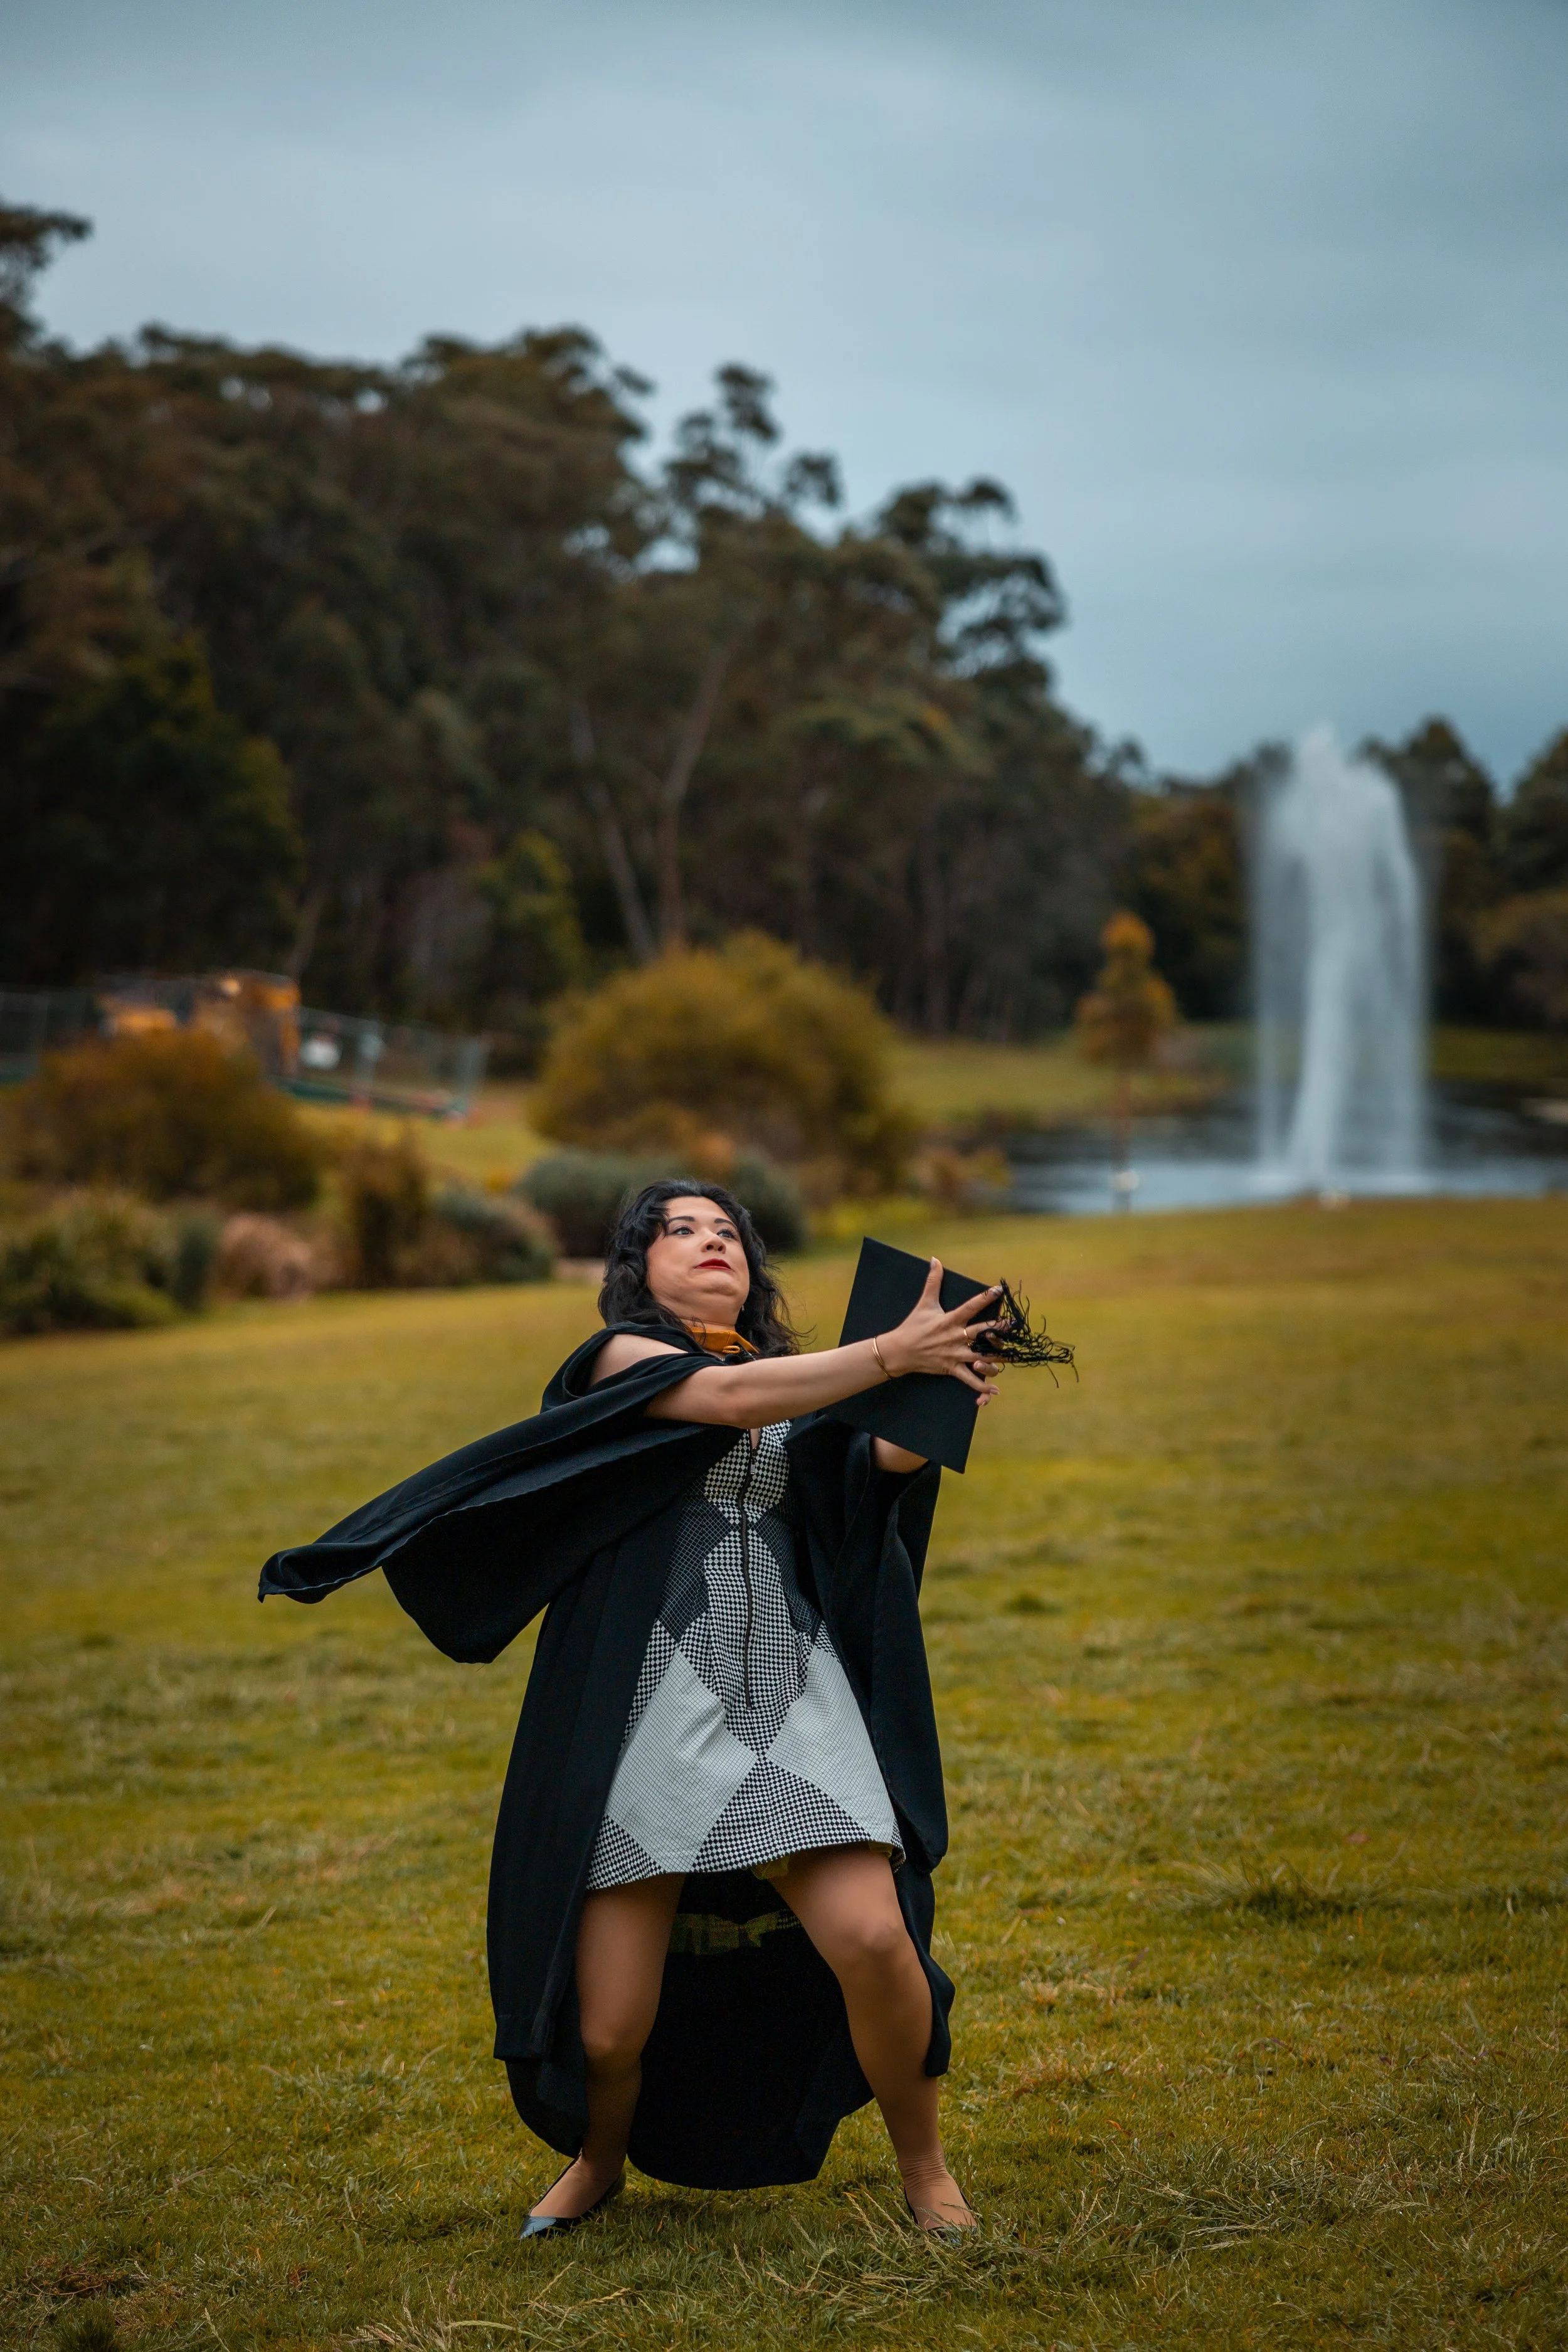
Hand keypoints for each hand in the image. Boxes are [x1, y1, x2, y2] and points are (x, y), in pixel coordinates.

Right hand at [877, 1260, 1004, 1400]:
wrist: (900, 1351)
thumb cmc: (913, 1325)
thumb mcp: (924, 1303)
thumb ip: (933, 1281)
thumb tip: (935, 1260)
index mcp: (950, 1320)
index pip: (970, 1306)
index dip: (985, 1297)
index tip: (999, 1289)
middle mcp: (955, 1337)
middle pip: (981, 1332)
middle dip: (998, 1329)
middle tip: (1014, 1325)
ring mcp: (954, 1354)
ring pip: (980, 1357)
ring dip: (997, 1358)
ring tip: (1013, 1357)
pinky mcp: (951, 1368)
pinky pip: (969, 1379)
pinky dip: (982, 1385)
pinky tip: (996, 1389)